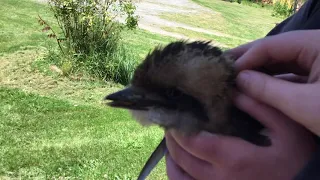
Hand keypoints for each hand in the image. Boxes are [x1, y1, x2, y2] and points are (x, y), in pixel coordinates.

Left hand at [165, 93, 315, 179]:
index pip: (192, 141)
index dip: (177, 127)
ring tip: (173, 141)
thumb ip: (256, 105)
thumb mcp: (284, 125)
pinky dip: (178, 175)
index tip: (174, 114)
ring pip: (180, 176)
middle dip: (172, 138)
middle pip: (182, 157)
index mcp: (233, 157)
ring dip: (172, 157)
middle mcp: (219, 178)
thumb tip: (231, 90)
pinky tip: (179, 163)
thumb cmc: (296, 156)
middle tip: (172, 123)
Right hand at [226, 30, 319, 135]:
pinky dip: (270, 82)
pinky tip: (252, 87)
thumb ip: (267, 90)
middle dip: (248, 62)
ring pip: (280, 62)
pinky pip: (288, 74)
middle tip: (222, 70)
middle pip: (274, 51)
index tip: (225, 73)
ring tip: (232, 79)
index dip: (245, 58)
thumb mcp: (304, 105)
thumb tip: (238, 80)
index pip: (272, 45)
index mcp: (319, 45)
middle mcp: (317, 48)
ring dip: (257, 72)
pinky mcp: (317, 76)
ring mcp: (317, 62)